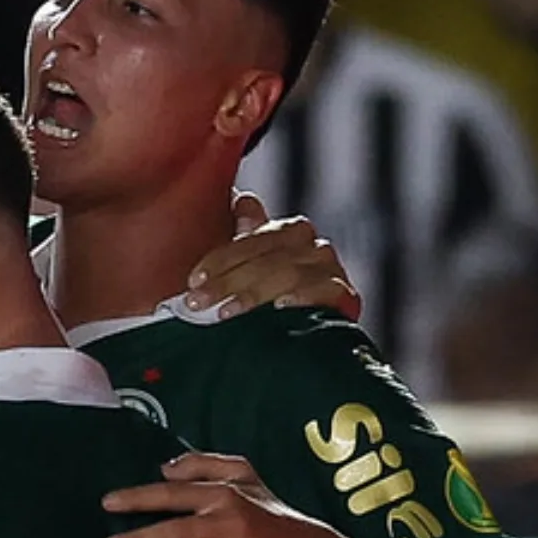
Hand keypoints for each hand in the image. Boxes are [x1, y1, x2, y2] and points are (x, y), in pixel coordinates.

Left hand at [183, 192, 361, 320]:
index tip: (193, 281)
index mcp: (284, 232)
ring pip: (287, 272)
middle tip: (197, 303)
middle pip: (264, 256)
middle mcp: (309, 243)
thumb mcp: (247, 272)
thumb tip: (238, 199)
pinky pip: (324, 289)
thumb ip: (240, 240)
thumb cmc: (269, 298)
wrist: (311, 338)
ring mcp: (328, 267)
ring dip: (253, 293)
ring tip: (226, 312)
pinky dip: (302, 296)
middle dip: (226, 281)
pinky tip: (280, 307)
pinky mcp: (344, 292)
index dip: (218, 260)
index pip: (248, 240)